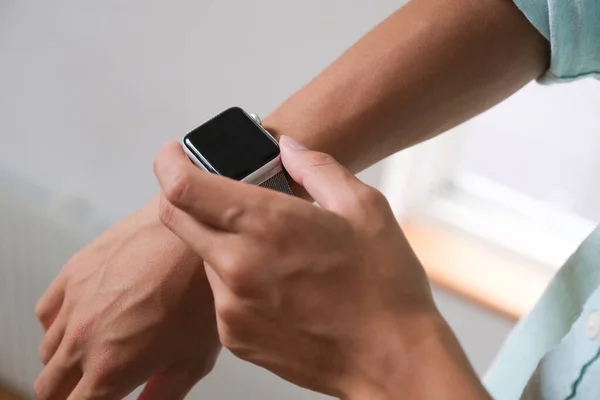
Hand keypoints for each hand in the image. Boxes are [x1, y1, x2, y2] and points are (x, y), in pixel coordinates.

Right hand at [34, 197, 220, 399]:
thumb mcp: (194, 358)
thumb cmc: (203, 293)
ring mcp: (74, 303)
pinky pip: (45, 312)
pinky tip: (85, 319)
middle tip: (94, 386)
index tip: (101, 399)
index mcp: (112, 368)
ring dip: (66, 360)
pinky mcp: (73, 272)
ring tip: (97, 351)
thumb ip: (164, 394)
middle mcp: (84, 339)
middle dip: (70, 392)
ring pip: (47, 352)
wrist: (197, 232)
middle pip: (50, 387)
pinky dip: (58, 324)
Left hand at [153, 138, 488, 398]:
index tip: (173, 154)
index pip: (184, 187)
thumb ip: (317, 167)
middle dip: (186, 197)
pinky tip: (276, 282)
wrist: (391, 359)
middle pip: (177, 219)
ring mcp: (231, 306)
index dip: (169, 162)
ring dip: (221, 241)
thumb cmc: (383, 287)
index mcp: (267, 225)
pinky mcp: (234, 336)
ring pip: (203, 256)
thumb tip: (288, 147)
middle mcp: (238, 266)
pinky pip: (219, 294)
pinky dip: (235, 278)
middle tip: (216, 191)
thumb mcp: (364, 208)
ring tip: (270, 246)